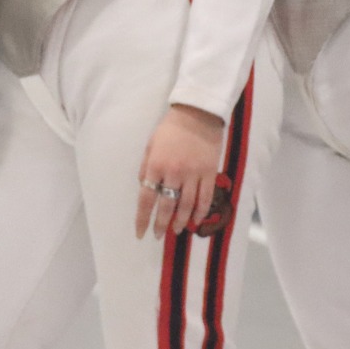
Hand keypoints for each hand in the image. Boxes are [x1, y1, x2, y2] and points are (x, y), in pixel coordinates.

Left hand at [135, 104, 225, 238]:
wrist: (198, 113)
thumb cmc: (171, 128)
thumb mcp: (150, 145)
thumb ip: (145, 167)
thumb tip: (144, 187)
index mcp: (156, 165)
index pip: (146, 199)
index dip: (143, 219)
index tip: (140, 233)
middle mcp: (174, 173)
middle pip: (167, 206)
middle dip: (161, 224)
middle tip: (158, 235)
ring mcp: (193, 173)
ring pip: (187, 205)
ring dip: (181, 221)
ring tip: (177, 231)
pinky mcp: (209, 172)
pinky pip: (206, 197)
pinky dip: (201, 211)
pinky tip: (196, 220)